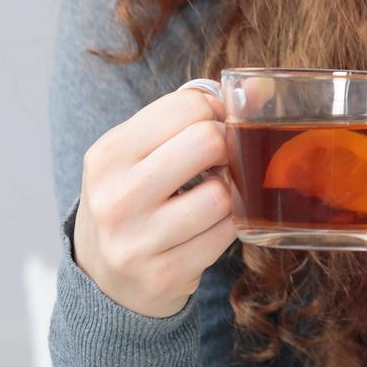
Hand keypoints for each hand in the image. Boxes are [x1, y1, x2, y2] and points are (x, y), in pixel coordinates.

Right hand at [75, 86, 236, 317]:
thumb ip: (186, 116)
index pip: (186, 106)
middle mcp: (116, 196)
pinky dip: (227, 226)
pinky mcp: (165, 274)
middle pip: (207, 141)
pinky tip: (207, 228)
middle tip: (218, 163)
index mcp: (107, 155)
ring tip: (208, 199)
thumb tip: (262, 89)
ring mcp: (137, 240)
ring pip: (222, 194)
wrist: (104, 277)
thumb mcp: (136, 154)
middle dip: (225, 148)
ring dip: (228, 195)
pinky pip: (226, 234)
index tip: (212, 129)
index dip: (214, 113)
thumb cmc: (132, 200)